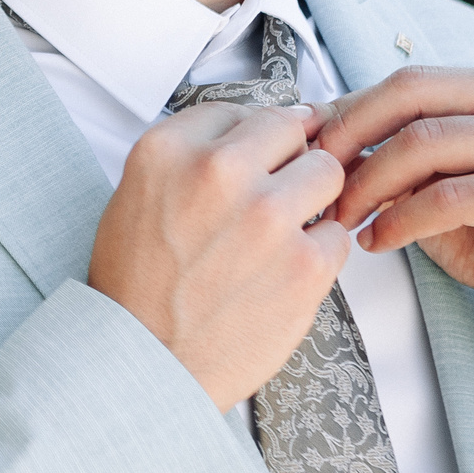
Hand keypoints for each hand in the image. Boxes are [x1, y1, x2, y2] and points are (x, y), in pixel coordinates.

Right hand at [88, 101, 350, 412]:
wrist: (144, 361)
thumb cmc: (137, 284)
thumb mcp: (136, 192)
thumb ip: (191, 152)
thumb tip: (261, 129)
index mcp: (169, 149)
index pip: (243, 111)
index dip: (253, 140)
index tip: (256, 159)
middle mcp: (219, 172)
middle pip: (292, 131)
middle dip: (288, 161)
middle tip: (270, 196)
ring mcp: (267, 216)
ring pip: (328, 173)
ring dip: (312, 198)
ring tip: (281, 233)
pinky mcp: (304, 265)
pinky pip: (337, 234)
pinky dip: (318, 251)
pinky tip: (283, 271)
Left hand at [315, 63, 473, 351]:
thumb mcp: (439, 183)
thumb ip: (396, 153)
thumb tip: (318, 132)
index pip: (409, 81)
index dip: (348, 113)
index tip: (306, 151)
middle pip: (413, 94)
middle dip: (350, 137)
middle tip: (316, 182)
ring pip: (426, 142)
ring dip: (368, 184)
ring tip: (342, 220)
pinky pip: (450, 194)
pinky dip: (401, 218)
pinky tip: (378, 241)